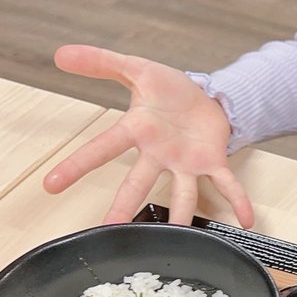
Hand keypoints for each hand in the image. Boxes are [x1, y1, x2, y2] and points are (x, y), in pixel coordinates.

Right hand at [43, 45, 253, 227]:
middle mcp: (159, 155)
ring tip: (173, 243)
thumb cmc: (169, 90)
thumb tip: (62, 53)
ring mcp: (186, 163)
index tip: (51, 184)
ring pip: (180, 195)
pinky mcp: (212, 162)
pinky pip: (226, 184)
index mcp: (138, 131)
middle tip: (107, 231)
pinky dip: (237, 201)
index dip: (78, 164)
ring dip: (179, 218)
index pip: (103, 147)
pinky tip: (246, 220)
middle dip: (122, 207)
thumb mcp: (136, 69)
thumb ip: (102, 62)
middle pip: (137, 184)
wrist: (205, 95)